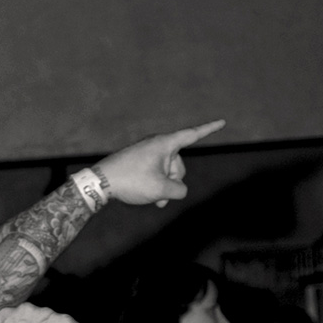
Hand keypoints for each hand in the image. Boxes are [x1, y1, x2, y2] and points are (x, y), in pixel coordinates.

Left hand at [95, 119, 225, 207]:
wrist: (100, 182)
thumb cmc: (131, 181)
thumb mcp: (161, 189)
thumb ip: (178, 190)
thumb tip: (178, 189)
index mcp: (165, 144)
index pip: (192, 135)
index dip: (209, 130)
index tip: (222, 122)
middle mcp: (156, 144)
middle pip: (179, 165)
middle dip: (174, 182)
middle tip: (160, 196)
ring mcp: (146, 153)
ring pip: (166, 173)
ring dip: (164, 188)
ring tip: (152, 200)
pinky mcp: (138, 162)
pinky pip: (155, 174)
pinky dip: (155, 186)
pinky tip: (147, 198)